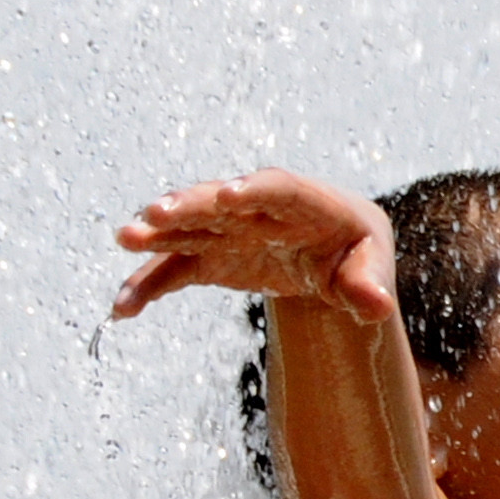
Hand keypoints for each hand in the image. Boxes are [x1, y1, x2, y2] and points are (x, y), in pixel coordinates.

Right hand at [110, 169, 398, 323]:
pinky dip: (149, 286)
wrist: (332, 257)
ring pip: (189, 227)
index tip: (229, 197)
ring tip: (126, 238)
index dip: (256, 192)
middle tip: (155, 212)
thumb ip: (370, 285)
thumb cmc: (357, 254)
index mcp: (307, 203)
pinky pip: (175, 270)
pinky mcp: (210, 257)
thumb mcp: (371, 266)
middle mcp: (259, 209)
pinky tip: (123, 308)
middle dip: (191, 206)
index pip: (280, 189)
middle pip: (221, 202)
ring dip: (158, 234)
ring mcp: (228, 231)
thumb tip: (376, 307)